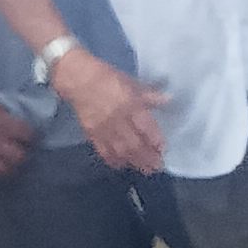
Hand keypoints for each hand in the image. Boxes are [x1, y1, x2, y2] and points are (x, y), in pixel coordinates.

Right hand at [0, 84, 33, 183]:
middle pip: (18, 157)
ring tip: (13, 165)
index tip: (33, 138)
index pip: (26, 135)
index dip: (32, 137)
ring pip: (3, 170)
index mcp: (1, 124)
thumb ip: (6, 117)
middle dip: (24, 156)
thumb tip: (16, 126)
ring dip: (12, 168)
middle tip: (25, 153)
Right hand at [53, 50, 170, 174]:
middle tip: (157, 166)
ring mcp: (103, 128)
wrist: (78, 79)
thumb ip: (149, 95)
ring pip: (120, 150)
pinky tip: (121, 165)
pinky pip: (103, 150)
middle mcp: (117, 119)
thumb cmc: (108, 77)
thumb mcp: (131, 82)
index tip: (163, 149)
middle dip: (147, 157)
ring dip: (133, 162)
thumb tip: (169, 100)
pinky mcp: (91, 134)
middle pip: (134, 143)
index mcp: (129, 104)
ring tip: (145, 170)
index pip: (145, 126)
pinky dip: (113, 160)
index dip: (155, 140)